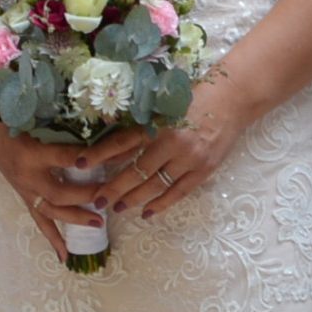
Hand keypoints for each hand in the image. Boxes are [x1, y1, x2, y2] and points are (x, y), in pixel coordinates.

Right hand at [0, 118, 112, 261]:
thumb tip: (102, 132)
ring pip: (51, 211)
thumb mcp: (39, 121)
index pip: (63, 157)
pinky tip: (65, 256)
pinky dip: (53, 239)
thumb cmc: (18, 123)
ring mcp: (26, 191)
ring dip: (75, 218)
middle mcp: (28, 176)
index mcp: (31, 152)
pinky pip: (40, 222)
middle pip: (58, 192)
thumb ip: (67, 128)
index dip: (85, 160)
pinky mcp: (26, 199)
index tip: (110, 160)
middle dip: (85, 197)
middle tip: (107, 198)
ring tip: (98, 225)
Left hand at [94, 102, 234, 224]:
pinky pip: (178, 192)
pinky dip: (161, 204)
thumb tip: (110, 149)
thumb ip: (140, 128)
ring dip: (133, 199)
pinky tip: (146, 213)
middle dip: (113, 188)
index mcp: (157, 122)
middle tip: (97, 201)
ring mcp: (189, 158)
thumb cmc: (194, 98)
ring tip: (117, 208)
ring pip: (154, 185)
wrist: (232, 99)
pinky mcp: (204, 170)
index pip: (121, 142)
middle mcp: (171, 142)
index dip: (99, 154)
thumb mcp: (163, 107)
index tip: (78, 164)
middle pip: (136, 171)